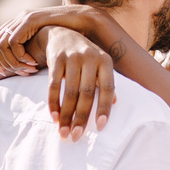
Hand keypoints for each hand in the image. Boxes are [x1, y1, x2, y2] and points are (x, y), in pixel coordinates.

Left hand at [0, 7, 67, 75]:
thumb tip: (23, 68)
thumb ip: (33, 52)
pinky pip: (13, 41)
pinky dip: (20, 56)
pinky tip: (35, 62)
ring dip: (13, 61)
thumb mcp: (46, 46)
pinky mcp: (29, 20)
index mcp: (19, 24)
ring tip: (30, 70)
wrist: (85, 22)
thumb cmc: (70, 37)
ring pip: (1, 44)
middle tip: (23, 73)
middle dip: (5, 63)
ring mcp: (23, 18)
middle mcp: (18, 19)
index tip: (7, 75)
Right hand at [46, 25, 115, 139]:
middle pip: (87, 93)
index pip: (108, 88)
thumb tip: (115, 102)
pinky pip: (54, 85)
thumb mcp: (100, 64)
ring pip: (70, 92)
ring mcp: (73, 57)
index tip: (99, 127)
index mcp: (105, 61)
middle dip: (81, 117)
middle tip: (76, 136)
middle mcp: (91, 58)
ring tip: (64, 131)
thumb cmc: (85, 56)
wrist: (62, 33)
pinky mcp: (56, 58)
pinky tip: (55, 116)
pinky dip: (54, 103)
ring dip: (66, 115)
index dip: (104, 108)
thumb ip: (106, 82)